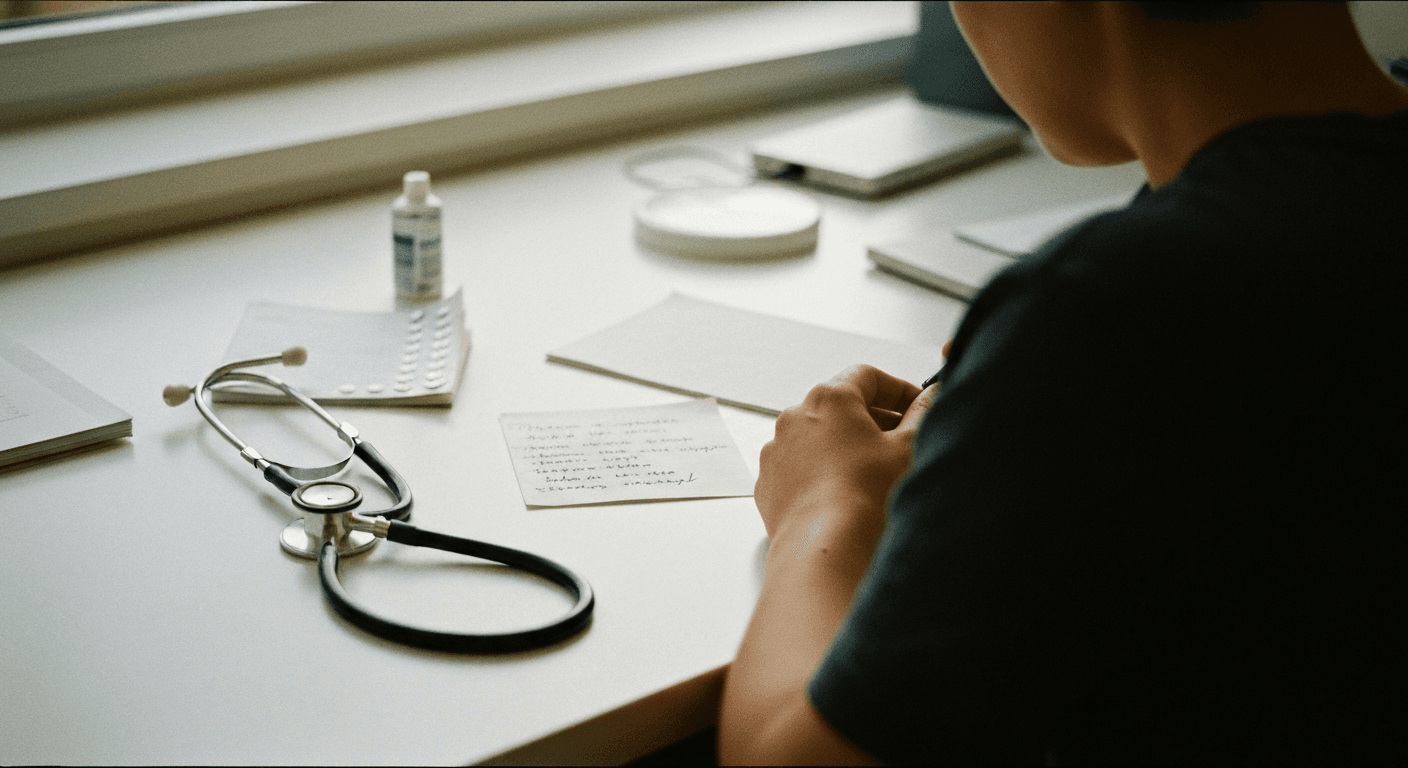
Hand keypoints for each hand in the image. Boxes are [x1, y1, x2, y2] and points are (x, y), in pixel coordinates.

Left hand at [755, 365, 938, 539]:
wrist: (824, 547)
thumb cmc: (867, 495)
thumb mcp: (907, 448)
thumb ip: (923, 413)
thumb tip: (932, 395)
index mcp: (829, 398)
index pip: (867, 377)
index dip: (898, 389)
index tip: (917, 406)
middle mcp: (794, 417)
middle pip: (840, 406)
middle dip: (874, 420)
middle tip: (902, 441)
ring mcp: (776, 450)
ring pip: (818, 437)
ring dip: (846, 446)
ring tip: (874, 472)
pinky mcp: (768, 483)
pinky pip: (799, 467)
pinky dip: (821, 472)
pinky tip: (844, 494)